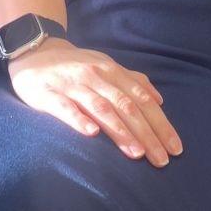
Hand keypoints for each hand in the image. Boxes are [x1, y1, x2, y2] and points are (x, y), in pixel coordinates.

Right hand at [7, 39, 182, 166]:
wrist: (35, 51)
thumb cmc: (76, 66)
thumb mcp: (106, 66)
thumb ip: (132, 81)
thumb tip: (158, 99)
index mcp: (112, 72)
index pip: (142, 99)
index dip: (160, 123)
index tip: (175, 148)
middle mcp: (96, 77)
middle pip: (127, 106)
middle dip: (147, 134)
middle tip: (161, 160)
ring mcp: (73, 85)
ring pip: (101, 108)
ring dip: (120, 131)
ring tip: (136, 153)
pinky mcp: (49, 94)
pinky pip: (65, 108)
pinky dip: (79, 120)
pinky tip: (92, 134)